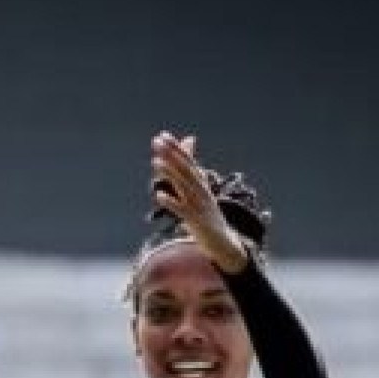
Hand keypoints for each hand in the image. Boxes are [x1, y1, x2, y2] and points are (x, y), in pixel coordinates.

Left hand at [149, 130, 248, 273]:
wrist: (223, 241)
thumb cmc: (207, 215)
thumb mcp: (200, 191)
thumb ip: (190, 170)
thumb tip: (190, 143)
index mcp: (201, 183)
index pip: (188, 161)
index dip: (175, 149)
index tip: (162, 136)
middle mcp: (202, 191)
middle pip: (185, 169)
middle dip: (171, 155)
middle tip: (157, 142)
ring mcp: (200, 205)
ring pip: (184, 186)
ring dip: (170, 174)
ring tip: (155, 162)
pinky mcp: (197, 221)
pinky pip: (182, 210)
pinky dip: (171, 202)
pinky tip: (158, 195)